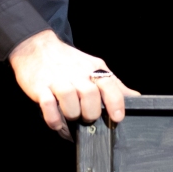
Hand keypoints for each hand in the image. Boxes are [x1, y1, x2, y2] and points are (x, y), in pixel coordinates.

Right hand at [8, 29, 140, 139]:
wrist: (37, 48)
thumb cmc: (69, 62)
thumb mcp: (94, 67)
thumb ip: (113, 84)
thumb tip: (135, 97)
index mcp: (93, 69)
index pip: (109, 85)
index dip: (115, 103)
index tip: (117, 117)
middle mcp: (76, 74)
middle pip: (90, 96)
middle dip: (91, 113)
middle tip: (87, 118)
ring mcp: (57, 80)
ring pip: (69, 100)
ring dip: (72, 115)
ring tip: (72, 118)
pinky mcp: (40, 87)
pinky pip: (48, 106)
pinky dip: (54, 119)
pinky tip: (58, 123)